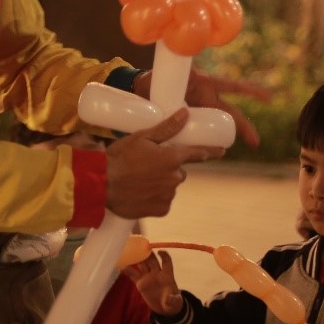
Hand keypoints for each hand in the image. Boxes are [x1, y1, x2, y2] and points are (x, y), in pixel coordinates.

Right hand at [104, 109, 223, 218]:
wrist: (101, 186)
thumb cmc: (120, 158)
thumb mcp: (141, 137)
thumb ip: (167, 127)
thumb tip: (186, 113)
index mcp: (172, 158)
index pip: (198, 153)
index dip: (210, 150)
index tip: (222, 150)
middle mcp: (175, 178)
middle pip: (179, 170)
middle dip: (168, 166)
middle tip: (147, 163)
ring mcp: (168, 195)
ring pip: (170, 185)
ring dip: (161, 181)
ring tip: (139, 177)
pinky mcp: (161, 209)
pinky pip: (163, 200)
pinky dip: (155, 196)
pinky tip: (140, 191)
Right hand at [123, 251, 183, 315]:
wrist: (163, 308)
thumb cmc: (171, 302)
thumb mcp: (174, 302)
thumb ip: (172, 299)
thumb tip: (169, 298)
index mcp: (167, 275)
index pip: (166, 261)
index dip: (164, 256)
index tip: (159, 252)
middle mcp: (157, 273)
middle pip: (152, 260)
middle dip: (146, 254)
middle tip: (139, 248)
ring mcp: (148, 277)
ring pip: (142, 265)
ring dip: (136, 259)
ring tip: (128, 254)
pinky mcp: (140, 283)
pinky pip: (133, 275)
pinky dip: (128, 271)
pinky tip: (122, 267)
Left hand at [133, 70, 269, 148]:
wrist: (140, 88)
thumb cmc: (155, 79)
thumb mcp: (168, 75)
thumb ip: (175, 74)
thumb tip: (186, 77)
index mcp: (204, 84)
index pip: (232, 87)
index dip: (250, 91)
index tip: (268, 98)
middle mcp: (204, 96)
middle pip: (228, 112)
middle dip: (243, 126)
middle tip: (255, 143)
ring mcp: (197, 108)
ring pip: (215, 124)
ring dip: (224, 136)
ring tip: (229, 151)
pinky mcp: (187, 118)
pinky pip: (199, 131)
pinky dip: (205, 141)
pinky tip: (210, 153)